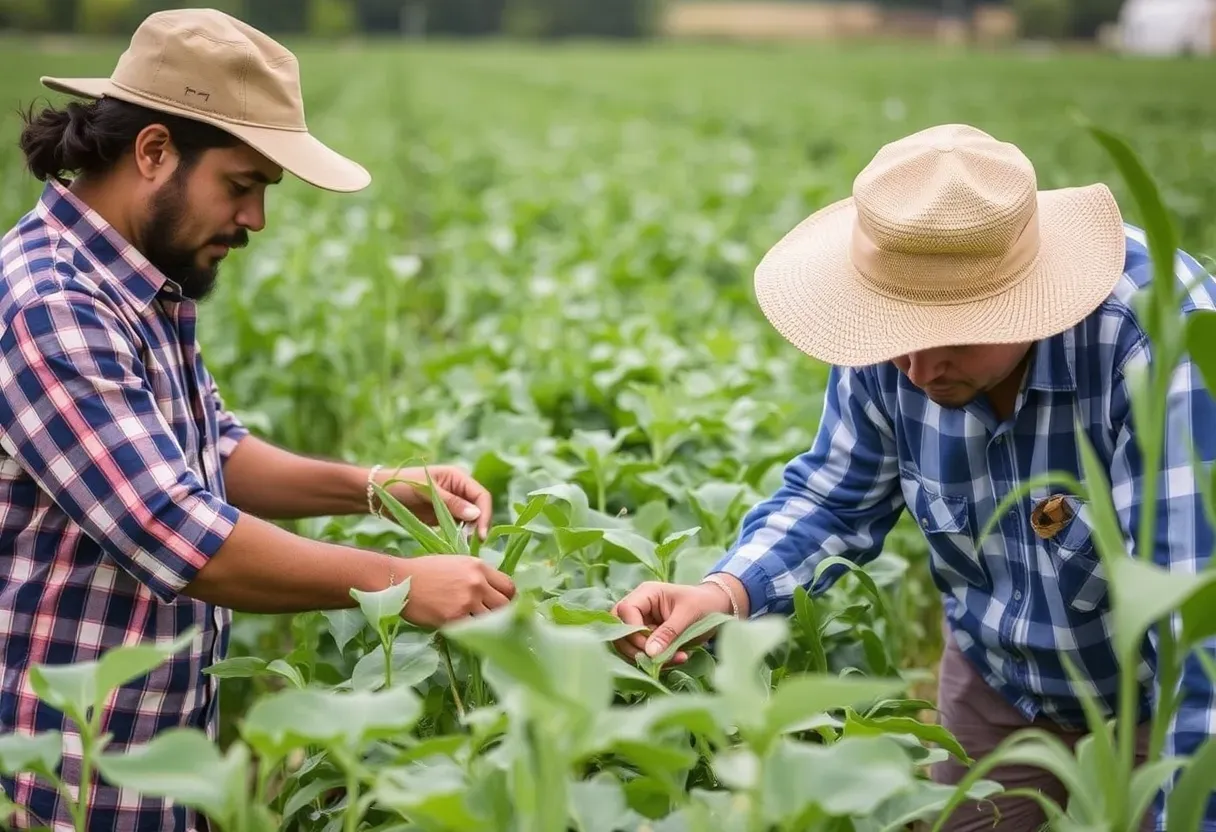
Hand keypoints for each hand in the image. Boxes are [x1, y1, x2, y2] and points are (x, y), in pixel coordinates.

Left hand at [385, 465, 491, 539]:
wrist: (379, 495)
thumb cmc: (402, 485)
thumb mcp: (427, 491)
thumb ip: (452, 503)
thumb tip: (476, 514)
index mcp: (458, 477)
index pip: (481, 495)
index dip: (485, 514)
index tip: (481, 533)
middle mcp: (459, 490)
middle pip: (479, 508)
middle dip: (480, 524)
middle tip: (475, 543)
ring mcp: (452, 504)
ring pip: (471, 519)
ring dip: (471, 531)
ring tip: (466, 545)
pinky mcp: (443, 516)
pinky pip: (458, 526)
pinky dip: (460, 535)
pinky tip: (458, 544)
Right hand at [399, 555, 514, 627]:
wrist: (399, 580)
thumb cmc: (424, 571)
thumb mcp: (456, 563)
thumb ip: (476, 575)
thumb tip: (492, 592)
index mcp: (478, 567)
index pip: (509, 586)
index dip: (510, 599)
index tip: (506, 607)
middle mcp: (477, 583)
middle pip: (505, 605)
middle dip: (504, 615)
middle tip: (499, 623)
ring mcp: (467, 601)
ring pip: (492, 620)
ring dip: (489, 627)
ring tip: (485, 631)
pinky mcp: (454, 618)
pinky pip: (473, 630)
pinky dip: (472, 634)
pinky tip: (468, 635)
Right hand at [611, 580, 736, 665]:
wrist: (717, 607)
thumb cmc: (704, 604)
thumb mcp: (688, 615)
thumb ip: (668, 632)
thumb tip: (649, 653)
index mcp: (646, 594)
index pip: (625, 611)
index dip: (633, 632)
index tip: (651, 648)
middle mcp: (639, 607)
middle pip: (620, 629)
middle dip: (636, 648)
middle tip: (660, 659)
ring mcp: (641, 623)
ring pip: (628, 644)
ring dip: (647, 657)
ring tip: (677, 659)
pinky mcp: (647, 637)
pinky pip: (641, 652)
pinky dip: (656, 660)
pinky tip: (677, 659)